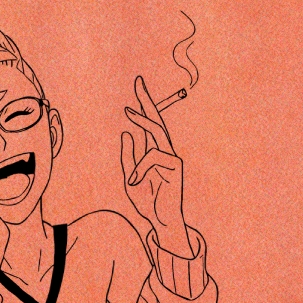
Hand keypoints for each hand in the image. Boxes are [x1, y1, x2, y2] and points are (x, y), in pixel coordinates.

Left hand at [120, 75, 193, 258]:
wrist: (161, 221)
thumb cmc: (148, 201)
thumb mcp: (130, 177)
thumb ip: (129, 157)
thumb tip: (127, 133)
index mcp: (154, 153)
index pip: (150, 126)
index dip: (143, 108)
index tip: (135, 90)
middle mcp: (165, 152)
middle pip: (157, 121)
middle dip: (147, 100)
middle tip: (138, 81)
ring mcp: (172, 158)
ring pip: (156, 133)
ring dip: (142, 120)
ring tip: (128, 110)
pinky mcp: (175, 166)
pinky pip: (153, 157)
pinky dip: (140, 168)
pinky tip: (134, 181)